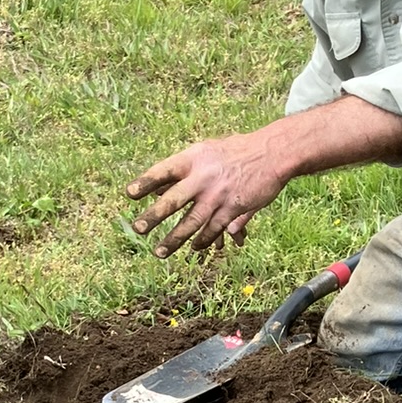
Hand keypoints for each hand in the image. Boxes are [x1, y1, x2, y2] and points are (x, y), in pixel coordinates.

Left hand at [126, 132, 290, 255]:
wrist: (272, 153)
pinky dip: (203, 240)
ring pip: (192, 222)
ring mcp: (218, 195)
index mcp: (194, 159)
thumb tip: (159, 188)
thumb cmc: (234, 151)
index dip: (146, 182)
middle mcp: (203, 178)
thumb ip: (184, 170)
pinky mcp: (234, 208)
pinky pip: (214, 229)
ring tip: (159, 252)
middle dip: (154, 216)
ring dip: (174, 239)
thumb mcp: (207, 150)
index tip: (129, 194)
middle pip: (174, 200)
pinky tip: (194, 247)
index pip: (164, 170)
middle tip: (138, 229)